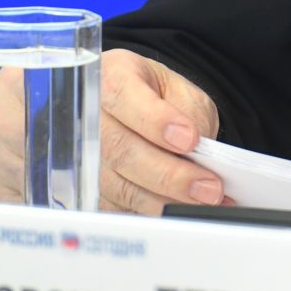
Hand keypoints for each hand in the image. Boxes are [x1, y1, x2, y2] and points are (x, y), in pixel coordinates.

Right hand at [97, 49, 226, 214]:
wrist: (132, 110)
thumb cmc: (155, 97)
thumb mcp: (179, 90)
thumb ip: (191, 113)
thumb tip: (201, 152)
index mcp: (111, 77)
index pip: (123, 96)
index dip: (156, 121)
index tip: (190, 139)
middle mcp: (88, 116)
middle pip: (120, 150)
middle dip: (169, 173)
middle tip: (208, 187)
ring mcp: (82, 157)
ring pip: (118, 186)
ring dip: (165, 200)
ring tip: (203, 203)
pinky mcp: (89, 191)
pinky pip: (118, 208)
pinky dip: (153, 213)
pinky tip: (181, 212)